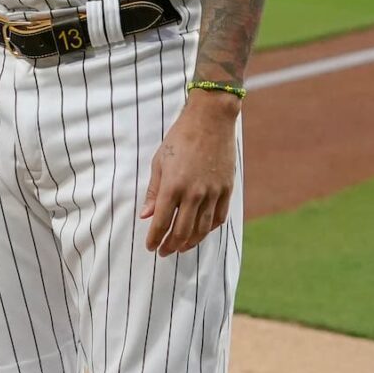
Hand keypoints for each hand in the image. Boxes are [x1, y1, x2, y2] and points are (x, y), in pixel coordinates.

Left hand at [141, 92, 238, 255]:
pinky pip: (218, 217)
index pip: (162, 222)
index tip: (150, 247)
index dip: (154, 238)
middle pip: (182, 231)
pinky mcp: (226, 189)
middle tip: (163, 252)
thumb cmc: (180, 138)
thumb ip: (154, 191)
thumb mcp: (159, 162)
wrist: (210, 120)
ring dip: (189, 242)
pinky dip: (209, 229)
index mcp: (173, 186)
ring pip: (202, 229)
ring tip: (180, 248)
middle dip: (170, 245)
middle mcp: (194, 193)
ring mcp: (213, 193)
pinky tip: (201, 233)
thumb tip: (146, 215)